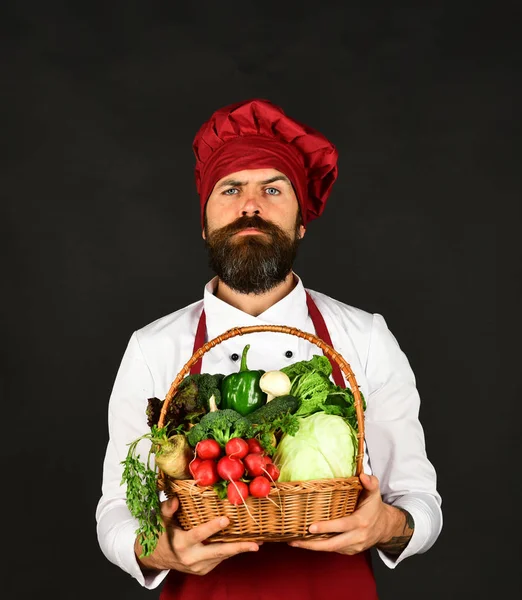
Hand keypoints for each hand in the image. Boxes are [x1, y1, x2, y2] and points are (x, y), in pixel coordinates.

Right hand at [135, 496, 260, 575]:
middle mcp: (191, 558)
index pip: (199, 535)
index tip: (226, 520)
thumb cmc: (160, 535)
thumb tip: (176, 499)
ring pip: (221, 556)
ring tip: (257, 542)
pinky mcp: (203, 570)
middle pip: (218, 552)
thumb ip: (168, 509)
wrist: (156, 559)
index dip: (212, 527)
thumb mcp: (160, 520)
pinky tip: (243, 544)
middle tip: (254, 544)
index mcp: (181, 544)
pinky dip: (231, 552)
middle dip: (237, 548)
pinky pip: (219, 559)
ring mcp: (198, 567)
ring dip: (239, 550)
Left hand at [288, 473, 397, 554]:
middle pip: (333, 544)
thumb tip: (362, 475)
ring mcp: (354, 546)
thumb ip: (370, 483)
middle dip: (314, 544)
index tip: (311, 527)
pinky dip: (320, 547)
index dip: (326, 527)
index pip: (342, 526)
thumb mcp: (374, 493)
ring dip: (313, 547)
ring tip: (294, 542)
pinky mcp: (350, 551)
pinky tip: (306, 542)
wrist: (385, 527)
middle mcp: (357, 536)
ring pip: (331, 549)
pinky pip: (334, 549)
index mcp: (361, 521)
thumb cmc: (374, 507)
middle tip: (295, 540)